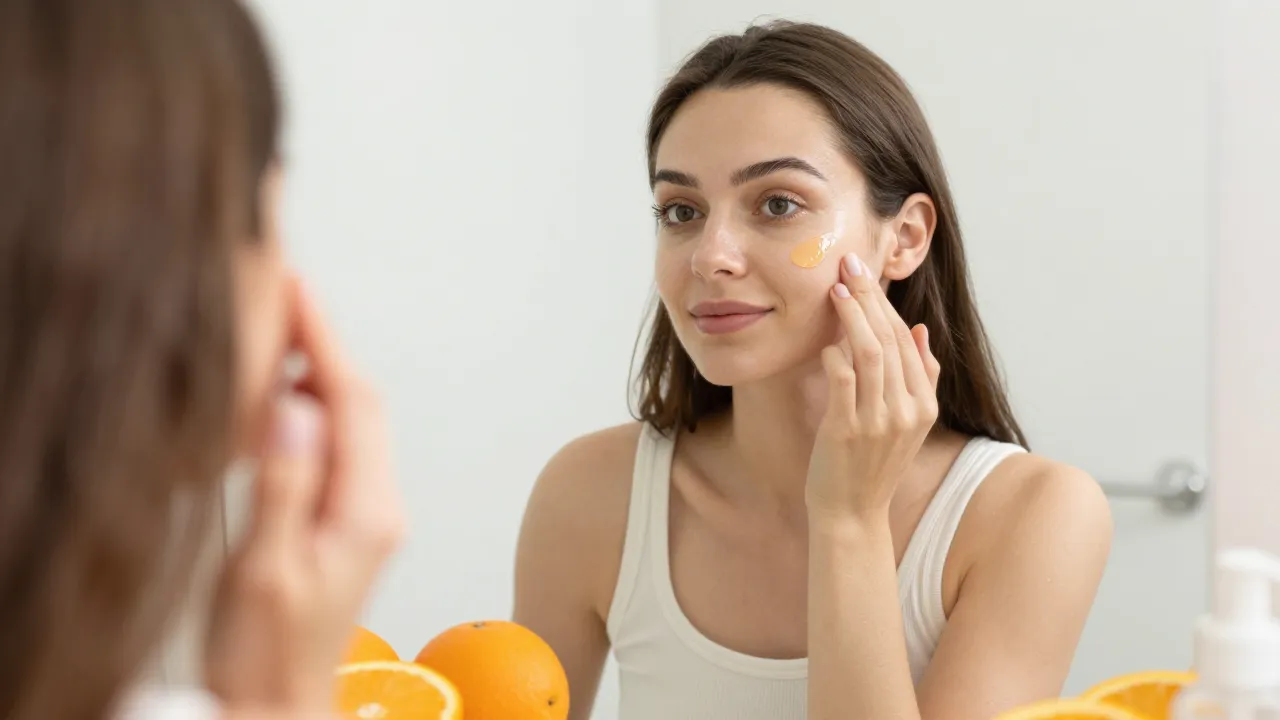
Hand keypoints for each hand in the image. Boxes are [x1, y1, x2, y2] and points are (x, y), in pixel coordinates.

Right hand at [205, 279, 404, 711]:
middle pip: (362, 402)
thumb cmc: (268, 651)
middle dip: (327, 342)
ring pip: (353, 419)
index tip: (297, 290)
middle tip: (285, 294)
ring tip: (280, 331)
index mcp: (367, 512)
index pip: (351, 402)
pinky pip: (341, 443)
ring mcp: (369, 512)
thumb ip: (283, 486)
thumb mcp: (265, 568)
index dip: (324, 339)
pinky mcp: (351, 519)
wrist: (281, 702)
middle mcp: (380, 505)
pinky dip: (314, 407)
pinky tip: (281, 399)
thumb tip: (293, 409)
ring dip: (321, 371)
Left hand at [805, 252, 940, 521]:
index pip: (906, 339)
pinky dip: (835, 355)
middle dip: (868, 296)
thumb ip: (919, 377)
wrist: (852, 515)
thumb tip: (919, 328)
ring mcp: (878, 421)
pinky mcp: (847, 431)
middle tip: (849, 265)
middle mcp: (907, 411)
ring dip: (852, 316)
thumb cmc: (871, 464)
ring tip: (836, 290)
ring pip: (869, 353)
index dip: (884, 302)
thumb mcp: (907, 423)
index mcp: (924, 404)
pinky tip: (825, 343)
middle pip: (889, 339)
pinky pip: (843, 380)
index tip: (864, 273)